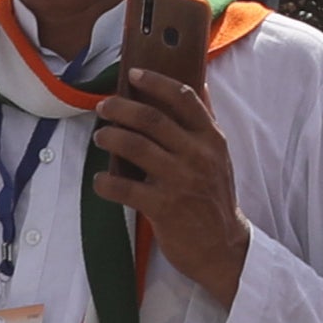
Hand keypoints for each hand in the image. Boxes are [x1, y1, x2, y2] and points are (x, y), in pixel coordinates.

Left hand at [90, 65, 248, 302]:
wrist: (223, 248)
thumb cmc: (215, 197)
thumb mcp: (218, 156)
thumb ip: (205, 121)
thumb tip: (199, 82)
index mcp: (211, 139)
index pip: (184, 98)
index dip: (156, 82)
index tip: (134, 75)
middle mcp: (198, 156)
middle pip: (152, 119)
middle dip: (121, 108)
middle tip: (103, 107)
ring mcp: (181, 182)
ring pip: (136, 147)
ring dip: (111, 137)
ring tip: (100, 137)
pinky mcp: (164, 208)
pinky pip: (125, 188)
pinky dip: (106, 183)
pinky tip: (99, 182)